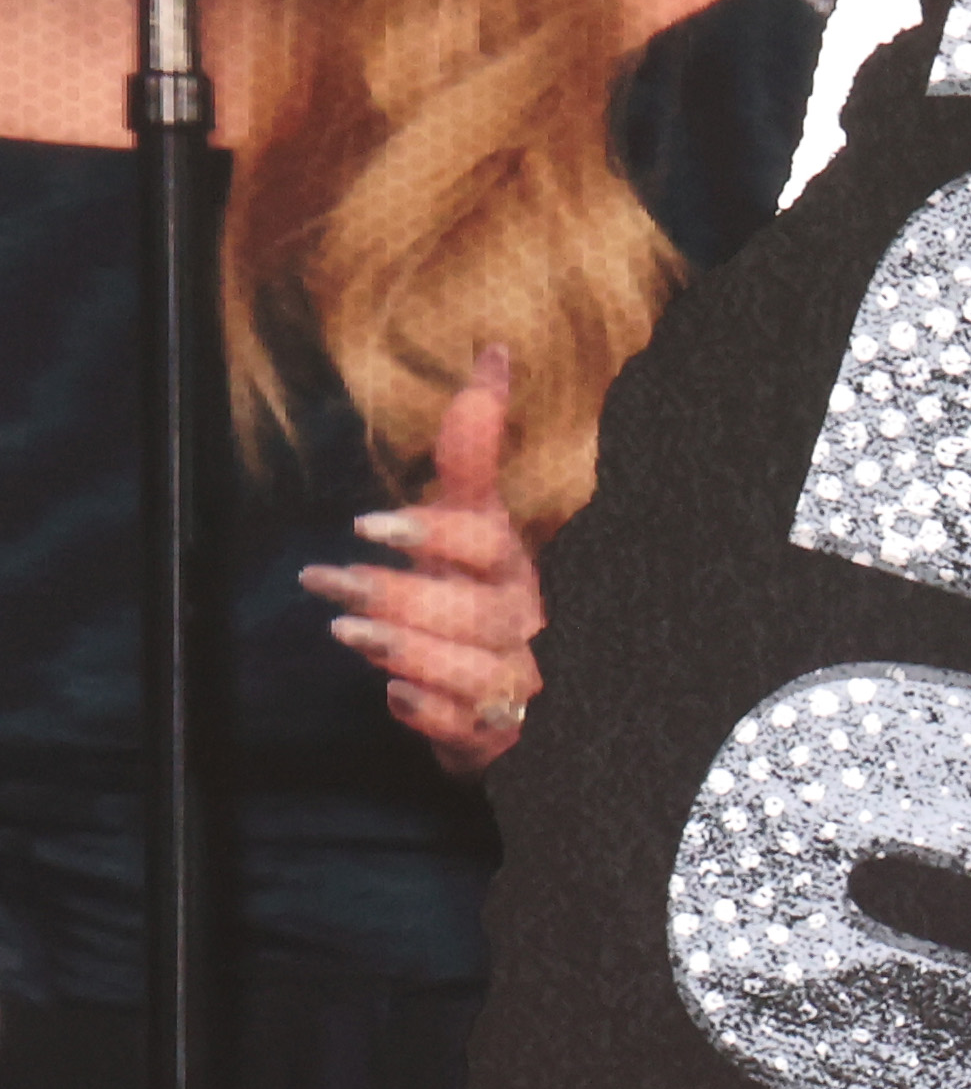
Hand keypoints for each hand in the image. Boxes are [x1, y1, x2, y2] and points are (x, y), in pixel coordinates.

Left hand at [309, 343, 542, 775]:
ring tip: (350, 632)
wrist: (503, 695)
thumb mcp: (470, 524)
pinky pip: (472, 731)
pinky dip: (433, 715)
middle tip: (332, 581)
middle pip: (478, 610)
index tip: (367, 526)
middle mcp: (521, 623)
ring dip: (410, 650)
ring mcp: (515, 681)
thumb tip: (490, 352)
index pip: (489, 544)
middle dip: (402, 594)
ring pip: (476, 671)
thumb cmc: (475, 596)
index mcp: (511, 567)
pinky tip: (397, 698)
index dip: (434, 533)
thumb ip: (472, 450)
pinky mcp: (496, 737)